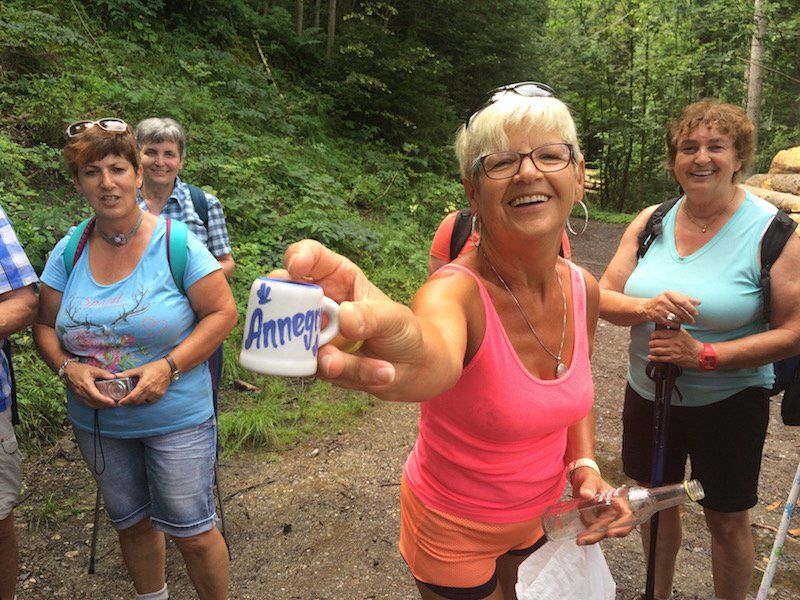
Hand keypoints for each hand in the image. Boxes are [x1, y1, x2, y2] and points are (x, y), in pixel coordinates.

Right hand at [63, 361, 117, 408]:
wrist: (68, 370)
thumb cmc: (80, 369)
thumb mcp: (93, 369)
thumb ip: (103, 373)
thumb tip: (113, 377)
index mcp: (86, 386)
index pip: (96, 397)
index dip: (105, 401)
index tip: (113, 402)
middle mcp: (81, 393)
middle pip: (94, 403)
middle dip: (104, 405)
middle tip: (114, 404)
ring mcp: (78, 396)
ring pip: (90, 405)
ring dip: (100, 406)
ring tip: (109, 405)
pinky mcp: (77, 397)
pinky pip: (87, 404)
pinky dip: (94, 405)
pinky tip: (100, 404)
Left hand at [115, 359, 171, 405]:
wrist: (168, 368)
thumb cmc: (153, 367)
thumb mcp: (140, 369)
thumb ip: (127, 373)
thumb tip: (116, 375)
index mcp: (144, 384)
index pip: (133, 397)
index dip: (125, 401)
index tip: (120, 403)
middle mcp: (150, 391)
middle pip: (137, 401)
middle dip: (129, 401)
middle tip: (125, 399)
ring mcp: (156, 394)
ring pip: (143, 402)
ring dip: (137, 401)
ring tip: (134, 397)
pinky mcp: (160, 395)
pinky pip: (150, 401)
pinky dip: (145, 400)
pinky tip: (143, 396)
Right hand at [272, 240, 421, 394]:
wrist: (411, 367)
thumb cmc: (401, 330)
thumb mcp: (394, 318)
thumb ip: (371, 317)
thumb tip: (344, 317)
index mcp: (337, 278)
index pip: (311, 258)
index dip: (298, 257)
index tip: (296, 268)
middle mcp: (318, 304)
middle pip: (284, 296)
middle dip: (285, 309)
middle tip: (314, 328)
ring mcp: (313, 334)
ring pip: (298, 341)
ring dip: (328, 355)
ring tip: (351, 363)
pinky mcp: (316, 363)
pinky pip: (322, 370)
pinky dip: (352, 372)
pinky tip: (381, 372)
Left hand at [571, 472, 634, 544]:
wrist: (580, 480)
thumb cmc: (589, 478)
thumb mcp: (590, 478)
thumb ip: (588, 485)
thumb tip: (586, 494)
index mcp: (618, 502)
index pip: (627, 517)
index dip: (622, 526)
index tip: (610, 532)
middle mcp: (613, 512)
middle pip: (611, 528)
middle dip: (598, 535)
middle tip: (584, 538)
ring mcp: (604, 519)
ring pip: (602, 533)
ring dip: (591, 537)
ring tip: (580, 539)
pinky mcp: (595, 523)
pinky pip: (593, 531)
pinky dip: (587, 535)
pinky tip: (580, 537)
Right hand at [640, 291, 699, 326]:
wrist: (646, 308)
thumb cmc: (663, 301)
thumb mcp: (672, 296)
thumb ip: (686, 298)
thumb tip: (698, 302)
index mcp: (668, 294)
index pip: (682, 301)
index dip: (690, 308)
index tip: (696, 313)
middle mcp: (663, 301)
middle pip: (680, 311)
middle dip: (688, 317)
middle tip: (692, 320)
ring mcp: (659, 310)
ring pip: (675, 318)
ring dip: (682, 321)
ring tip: (685, 321)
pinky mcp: (657, 317)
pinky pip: (670, 323)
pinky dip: (676, 325)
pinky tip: (678, 324)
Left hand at [648, 327, 703, 368]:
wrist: (700, 354)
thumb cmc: (691, 343)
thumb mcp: (683, 333)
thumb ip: (674, 329)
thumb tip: (665, 326)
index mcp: (675, 334)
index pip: (658, 333)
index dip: (653, 336)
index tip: (652, 337)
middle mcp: (673, 342)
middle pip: (655, 342)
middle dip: (651, 344)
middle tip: (651, 344)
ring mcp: (673, 351)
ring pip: (656, 350)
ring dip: (652, 351)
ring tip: (651, 350)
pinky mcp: (674, 359)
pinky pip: (660, 358)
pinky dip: (653, 358)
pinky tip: (650, 357)